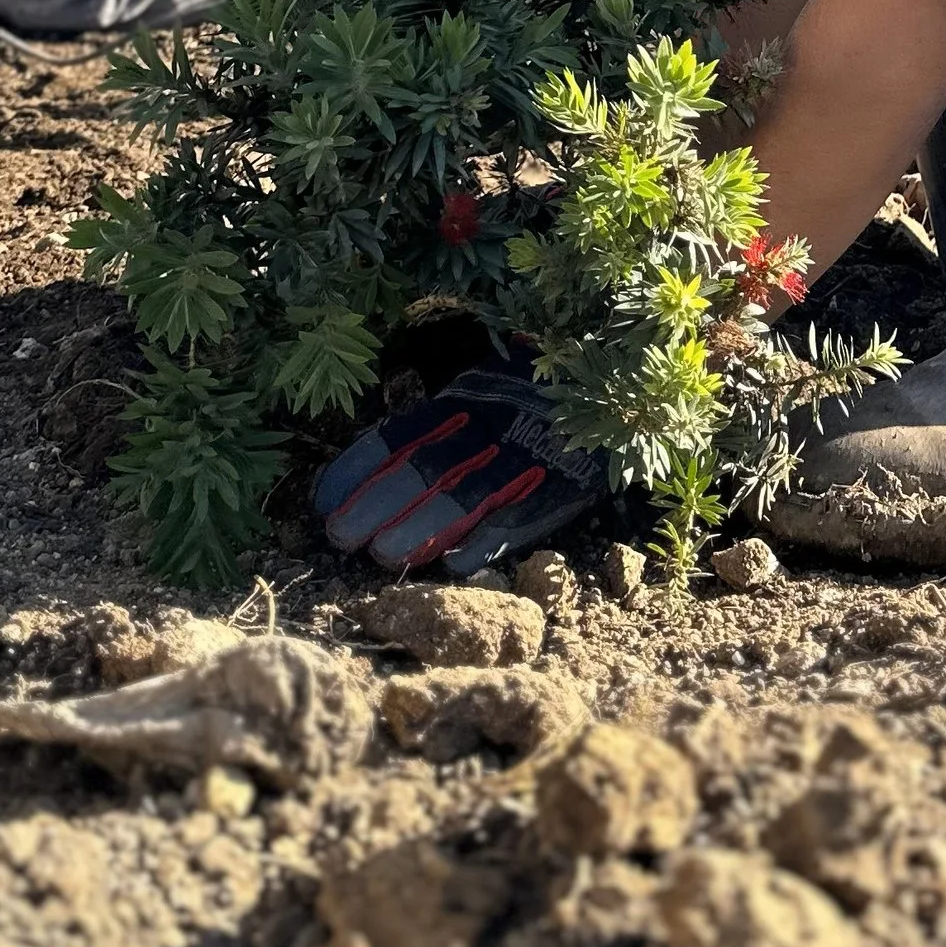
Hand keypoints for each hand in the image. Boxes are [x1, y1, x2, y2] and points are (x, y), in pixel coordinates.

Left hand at [314, 365, 605, 574]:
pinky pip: (521, 516)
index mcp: (468, 397)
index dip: (363, 465)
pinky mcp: (564, 484)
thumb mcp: (486, 382)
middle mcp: (493, 422)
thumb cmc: (539, 387)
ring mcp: (529, 453)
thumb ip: (443, 415)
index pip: (404, 432)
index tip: (325, 498)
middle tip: (341, 536)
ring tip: (385, 555)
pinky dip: (488, 541)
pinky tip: (455, 565)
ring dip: (423, 527)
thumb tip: (379, 456)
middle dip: (380, 502)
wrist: (620, 381)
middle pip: (428, 465)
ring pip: (468, 493)